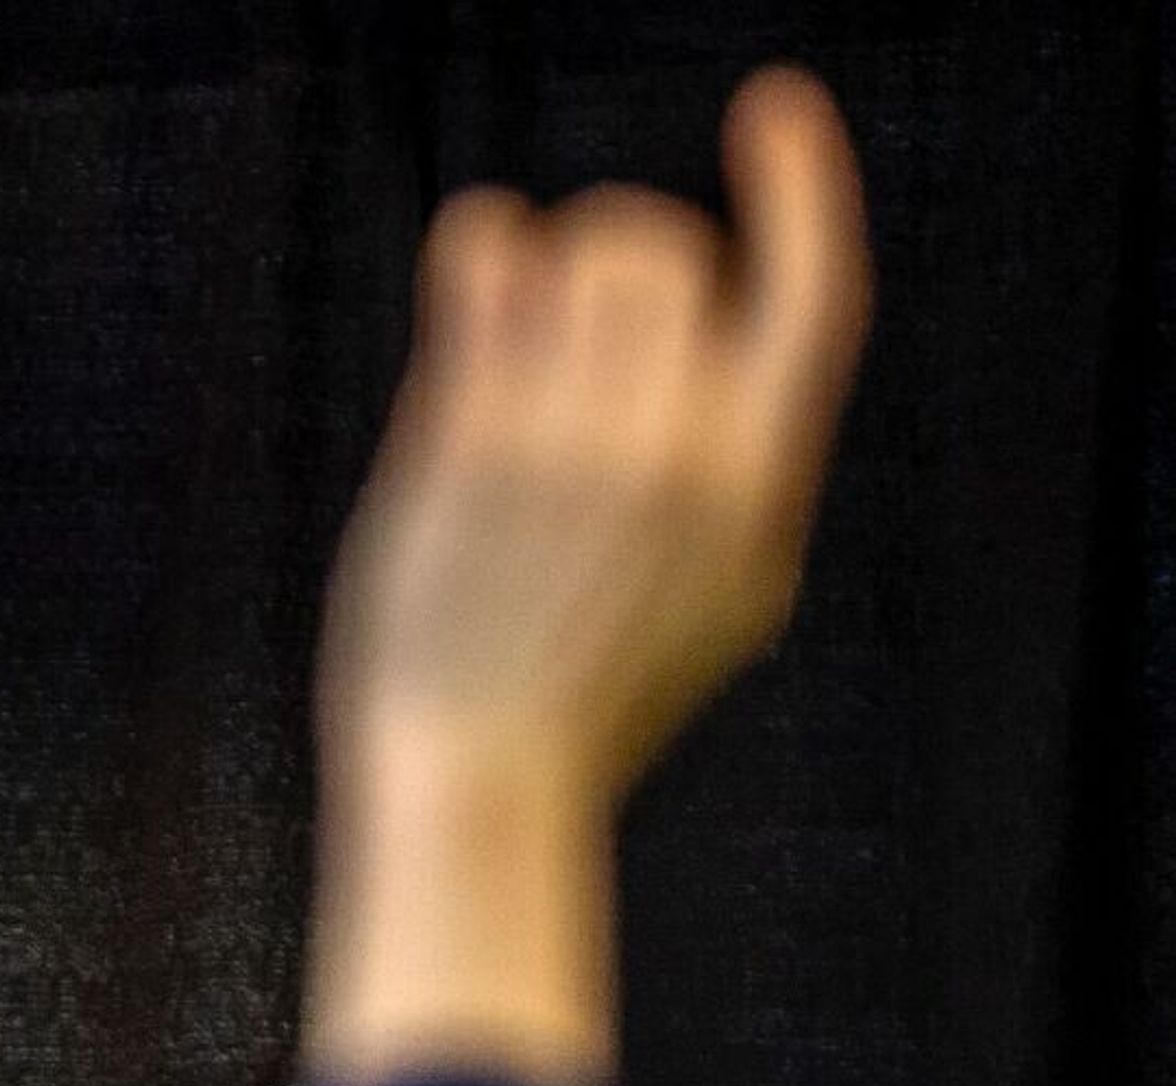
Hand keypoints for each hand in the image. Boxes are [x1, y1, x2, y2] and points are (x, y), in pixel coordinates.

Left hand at [305, 66, 871, 1085]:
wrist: (480, 776)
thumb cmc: (591, 696)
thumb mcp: (724, 597)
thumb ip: (742, 475)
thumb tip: (727, 355)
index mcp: (760, 487)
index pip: (817, 295)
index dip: (804, 187)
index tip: (773, 108)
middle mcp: (679, 452)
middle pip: (671, 252)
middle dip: (627, 251)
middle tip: (585, 307)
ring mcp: (572, 442)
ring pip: (582, 245)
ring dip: (552, 255)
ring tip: (523, 316)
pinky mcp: (470, 444)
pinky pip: (485, 268)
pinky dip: (480, 247)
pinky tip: (474, 268)